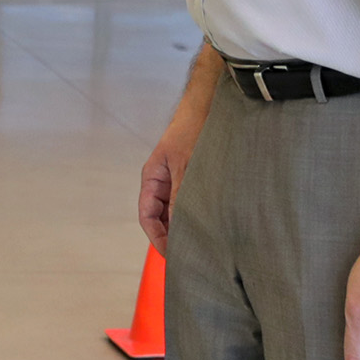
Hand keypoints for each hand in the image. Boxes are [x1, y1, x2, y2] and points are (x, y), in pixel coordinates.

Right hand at [137, 93, 213, 247]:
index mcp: (152, 178)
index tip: (171, 255)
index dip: (157, 238)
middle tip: (189, 254)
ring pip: (177, 211)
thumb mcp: (185, 166)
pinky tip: (212, 222)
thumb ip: (178, 197)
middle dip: (172, 236)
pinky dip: (198, 213)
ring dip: (187, 225)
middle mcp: (163, 182)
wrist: (209, 105)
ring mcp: (178, 180)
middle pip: (160, 218)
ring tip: (202, 241)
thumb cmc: (192, 129)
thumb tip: (177, 227)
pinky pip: (192, 202)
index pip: (147, 217)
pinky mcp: (195, 177)